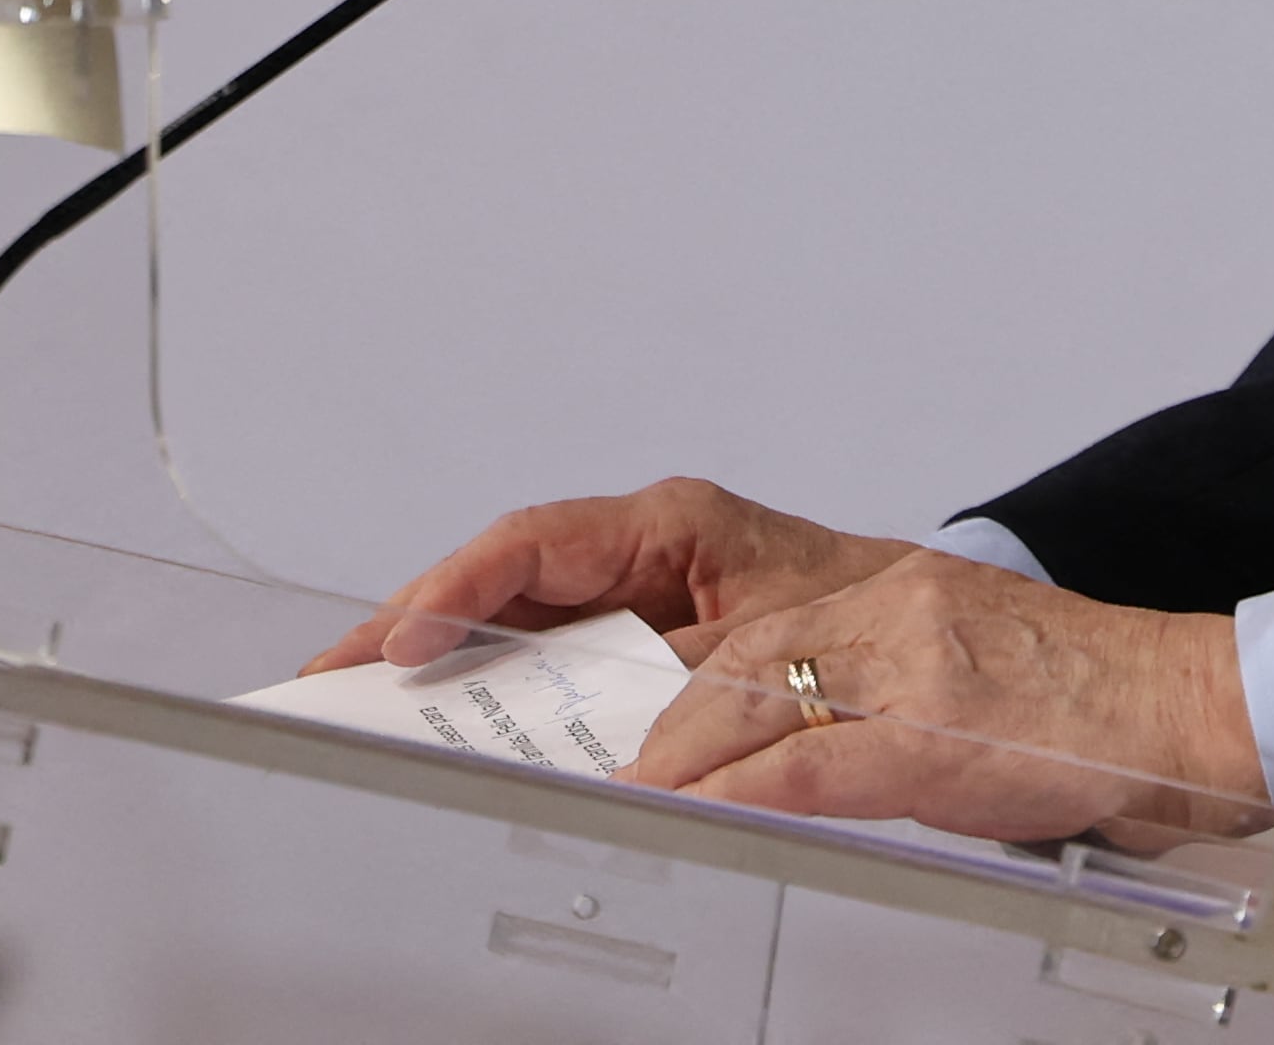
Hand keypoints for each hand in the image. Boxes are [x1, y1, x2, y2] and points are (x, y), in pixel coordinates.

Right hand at [302, 476, 910, 674]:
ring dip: (445, 659)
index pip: (537, 543)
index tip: (403, 640)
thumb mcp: (785, 648)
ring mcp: (641, 594)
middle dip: (414, 624)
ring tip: (365, 704)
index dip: (457, 590)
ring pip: (519, 619)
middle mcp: (646, 550)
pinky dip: (501, 687)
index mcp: (674, 525)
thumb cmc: (879, 618)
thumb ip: (702, 692)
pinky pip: (558, 658)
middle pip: (504, 580)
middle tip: (329, 679)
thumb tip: (627, 749)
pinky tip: (456, 726)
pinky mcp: (647, 641)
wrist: (944, 641)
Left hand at [628, 547, 1267, 847]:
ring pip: (759, 696)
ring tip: (629, 797)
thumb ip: (888, 691)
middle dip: (656, 711)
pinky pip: (816, 763)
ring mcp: (915, 667)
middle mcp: (896, 611)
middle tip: (599, 759)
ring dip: (681, 755)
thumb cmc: (1096, 701)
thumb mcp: (974, 668)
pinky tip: (698, 813)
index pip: (756, 626)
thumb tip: (803, 753)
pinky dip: (744, 790)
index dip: (673, 673)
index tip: (621, 712)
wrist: (1192, 704)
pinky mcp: (939, 733)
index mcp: (902, 592)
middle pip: (739, 653)